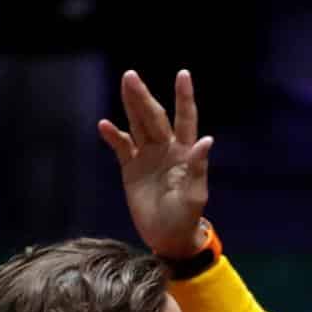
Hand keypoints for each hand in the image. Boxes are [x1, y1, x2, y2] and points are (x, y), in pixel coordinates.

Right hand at [98, 69, 213, 258]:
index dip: (183, 97)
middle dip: (143, 96)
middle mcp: (166, 149)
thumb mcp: (195, 195)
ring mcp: (147, 156)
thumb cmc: (186, 218)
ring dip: (130, 105)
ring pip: (137, 125)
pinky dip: (113, 136)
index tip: (182, 74)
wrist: (168, 238)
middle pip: (154, 117)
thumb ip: (198, 167)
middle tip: (131, 75)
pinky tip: (105, 125)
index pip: (185, 119)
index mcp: (184, 152)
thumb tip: (206, 139)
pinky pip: (121, 147)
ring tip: (125, 83)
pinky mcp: (131, 168)